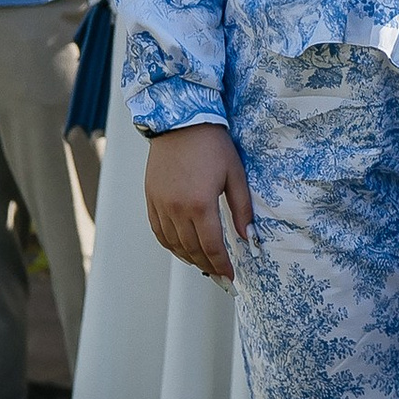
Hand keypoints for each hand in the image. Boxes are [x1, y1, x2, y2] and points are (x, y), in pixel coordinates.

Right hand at [144, 124, 251, 281]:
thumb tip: (248, 236)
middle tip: (220, 276)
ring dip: (189, 258)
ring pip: (173, 244)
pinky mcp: (151, 199)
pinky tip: (182, 249)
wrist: (180, 122)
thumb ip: (241, 209)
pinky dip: (170, 245)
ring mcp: (161, 205)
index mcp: (201, 204)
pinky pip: (159, 232)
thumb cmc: (212, 145)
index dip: (222, 265)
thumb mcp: (235, 175)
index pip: (212, 247)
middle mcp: (177, 209)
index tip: (230, 276)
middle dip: (208, 266)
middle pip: (192, 249)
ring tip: (204, 264)